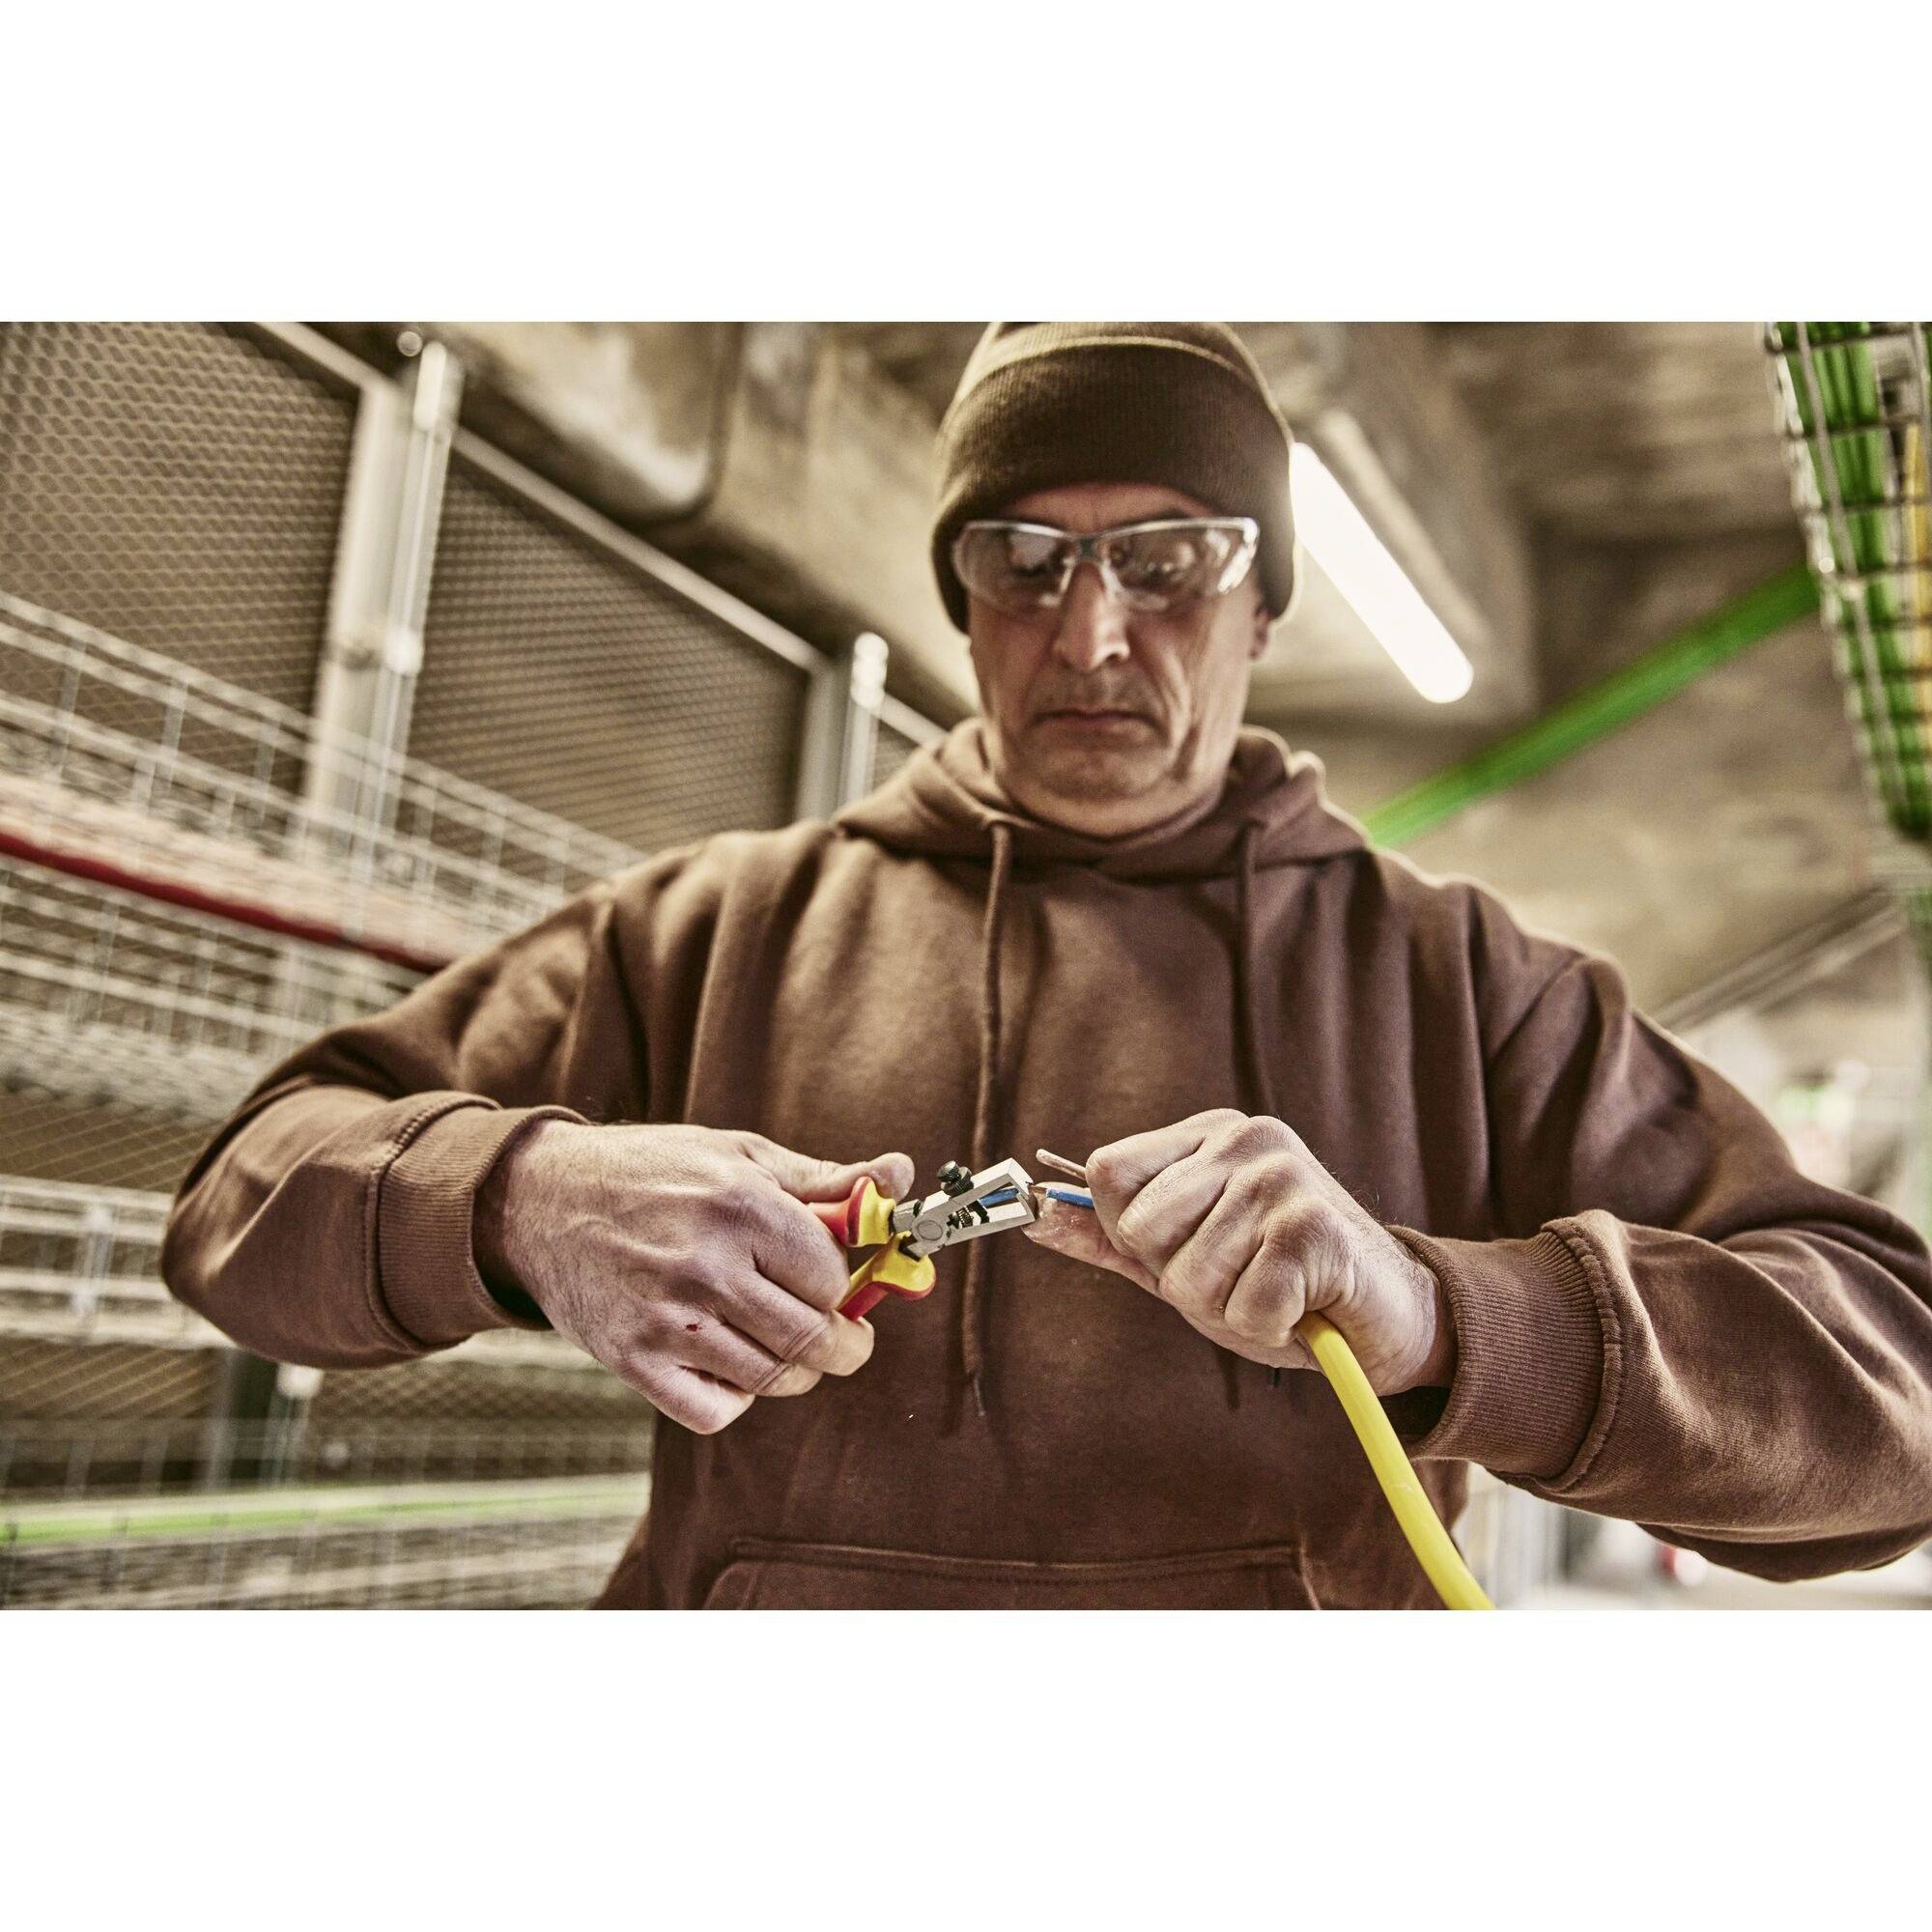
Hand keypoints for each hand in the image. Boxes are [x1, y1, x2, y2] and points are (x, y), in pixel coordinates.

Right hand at [476, 1122, 913, 1433]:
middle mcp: (706, 1266)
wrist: (541, 1200)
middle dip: (843, 1347)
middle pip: (812, 1338)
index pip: (832, 1277)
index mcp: (742, 1206)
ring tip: (790, 1348)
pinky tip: (731, 1364)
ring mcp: (667, 1320)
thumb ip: (825, 1179)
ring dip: (796, 1373)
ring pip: (771, 1378)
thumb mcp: (741, 1156)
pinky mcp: (634, 1361)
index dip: (848, 1287)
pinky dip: (735, 1398)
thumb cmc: (655, 1172)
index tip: (845, 1289)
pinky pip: (714, 1410)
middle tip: (845, 1341)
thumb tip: (899, 1173)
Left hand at [1024, 1109, 1453, 1394]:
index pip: (1108, 1174)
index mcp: (1209, 1134)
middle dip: (1179, 1278)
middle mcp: (1246, 1138)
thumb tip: (1032, 1216)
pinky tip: (1303, 1307)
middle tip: (1241, 1276)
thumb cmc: (1281, 1287)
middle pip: (1139, 1227)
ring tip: (1276, 1292)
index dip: (1130, 1234)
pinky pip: (1240, 1308)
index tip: (1184, 1250)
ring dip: (1229, 1308)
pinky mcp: (1313, 1228)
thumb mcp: (1184, 1260)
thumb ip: (1109, 1239)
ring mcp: (1283, 1177)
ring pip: (1188, 1277)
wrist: (1389, 1321)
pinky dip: (1267, 1327)